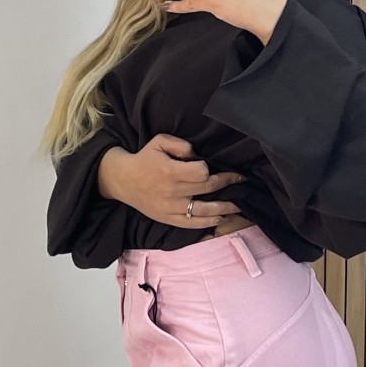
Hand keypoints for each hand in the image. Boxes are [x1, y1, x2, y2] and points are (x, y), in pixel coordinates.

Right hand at [106, 135, 248, 229]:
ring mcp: (172, 208)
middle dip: (227, 183)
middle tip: (241, 180)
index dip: (208, 168)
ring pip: (205, 210)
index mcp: (170, 171)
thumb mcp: (159, 142)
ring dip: (225, 207)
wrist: (124, 180)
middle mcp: (172, 192)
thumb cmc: (145, 159)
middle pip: (207, 189)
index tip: (210, 165)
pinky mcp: (169, 219)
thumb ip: (179, 144)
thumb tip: (196, 153)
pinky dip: (209, 222)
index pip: (200, 172)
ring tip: (240, 205)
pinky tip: (221, 218)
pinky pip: (192, 224)